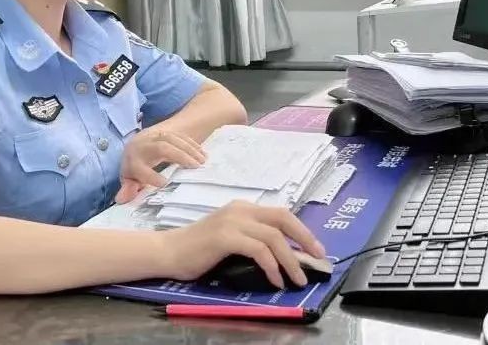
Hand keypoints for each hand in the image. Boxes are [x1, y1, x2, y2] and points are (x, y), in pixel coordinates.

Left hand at [115, 127, 205, 203]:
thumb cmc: (134, 167)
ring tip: (202, 162)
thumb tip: (121, 200)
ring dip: (189, 149)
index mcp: (132, 161)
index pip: (140, 168)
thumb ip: (129, 189)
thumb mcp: (130, 179)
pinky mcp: (164, 131)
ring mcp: (154, 136)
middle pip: (160, 148)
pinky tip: (202, 154)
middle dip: (179, 156)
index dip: (151, 176)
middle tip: (195, 167)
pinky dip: (192, 144)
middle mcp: (142, 146)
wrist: (136, 144)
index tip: (165, 184)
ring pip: (172, 138)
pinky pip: (179, 134)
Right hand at [160, 201, 326, 288]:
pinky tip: (275, 279)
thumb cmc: (198, 250)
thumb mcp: (230, 238)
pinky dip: (272, 266)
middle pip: (283, 218)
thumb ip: (252, 239)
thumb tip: (284, 254)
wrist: (168, 252)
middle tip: (319, 258)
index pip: (280, 214)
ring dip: (291, 260)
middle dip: (305, 238)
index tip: (315, 248)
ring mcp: (232, 221)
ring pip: (274, 236)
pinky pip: (258, 249)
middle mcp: (240, 209)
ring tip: (298, 279)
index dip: (302, 230)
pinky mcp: (225, 236)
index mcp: (243, 208)